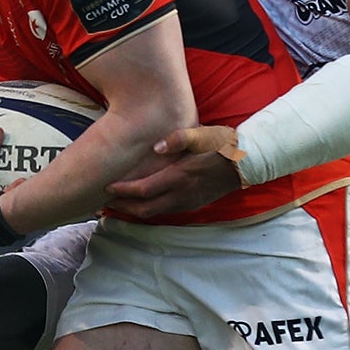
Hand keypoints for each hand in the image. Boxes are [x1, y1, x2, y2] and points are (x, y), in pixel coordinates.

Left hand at [105, 126, 241, 219]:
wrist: (246, 162)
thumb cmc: (221, 145)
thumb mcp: (200, 135)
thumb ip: (178, 139)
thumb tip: (156, 146)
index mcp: (179, 177)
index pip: (144, 190)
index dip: (123, 191)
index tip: (107, 187)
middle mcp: (181, 195)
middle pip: (144, 209)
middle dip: (122, 208)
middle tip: (104, 203)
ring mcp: (188, 202)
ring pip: (155, 213)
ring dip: (134, 211)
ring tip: (118, 206)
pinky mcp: (193, 205)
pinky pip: (166, 212)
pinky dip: (149, 210)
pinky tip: (142, 204)